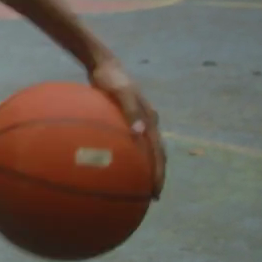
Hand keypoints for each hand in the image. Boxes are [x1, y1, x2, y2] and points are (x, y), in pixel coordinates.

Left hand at [90, 59, 166, 198]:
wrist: (103, 65)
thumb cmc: (111, 78)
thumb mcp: (120, 92)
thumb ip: (130, 111)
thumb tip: (139, 134)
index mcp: (150, 120)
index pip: (158, 153)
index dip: (159, 174)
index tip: (156, 192)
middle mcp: (147, 123)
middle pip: (156, 155)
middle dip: (155, 176)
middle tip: (150, 197)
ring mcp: (137, 121)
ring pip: (144, 150)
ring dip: (144, 168)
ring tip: (135, 186)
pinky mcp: (125, 120)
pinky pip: (128, 142)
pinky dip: (127, 155)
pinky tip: (113, 165)